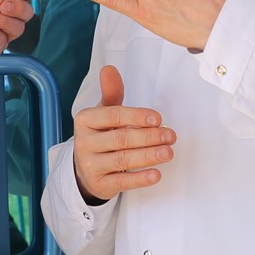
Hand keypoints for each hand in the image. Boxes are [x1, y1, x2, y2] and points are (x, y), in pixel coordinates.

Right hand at [72, 65, 174, 202]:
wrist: (84, 169)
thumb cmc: (100, 136)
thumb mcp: (103, 113)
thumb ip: (111, 93)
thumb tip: (109, 69)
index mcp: (85, 120)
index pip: (113, 116)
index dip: (136, 117)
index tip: (156, 118)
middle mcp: (84, 143)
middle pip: (121, 138)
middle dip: (149, 137)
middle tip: (170, 136)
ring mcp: (90, 165)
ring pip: (123, 160)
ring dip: (149, 156)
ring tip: (168, 152)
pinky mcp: (99, 184)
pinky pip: (121, 182)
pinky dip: (140, 179)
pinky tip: (156, 174)